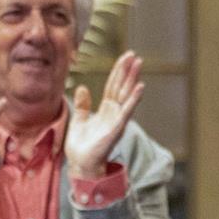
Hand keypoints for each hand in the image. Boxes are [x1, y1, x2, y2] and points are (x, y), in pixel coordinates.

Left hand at [67, 50, 143, 179]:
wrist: (80, 164)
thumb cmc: (81, 146)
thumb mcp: (79, 120)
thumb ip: (83, 104)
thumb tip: (82, 87)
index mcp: (105, 110)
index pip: (113, 86)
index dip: (118, 71)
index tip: (125, 57)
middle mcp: (114, 113)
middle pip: (122, 87)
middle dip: (128, 71)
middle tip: (135, 55)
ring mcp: (117, 120)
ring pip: (126, 95)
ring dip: (133, 79)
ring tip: (139, 64)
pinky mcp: (117, 128)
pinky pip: (126, 111)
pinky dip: (134, 99)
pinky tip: (140, 87)